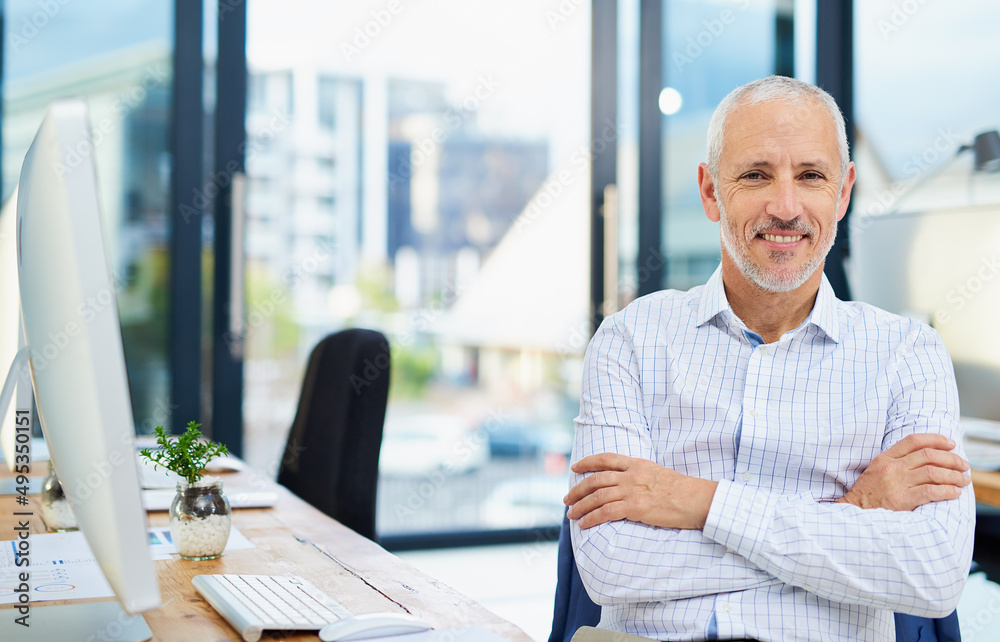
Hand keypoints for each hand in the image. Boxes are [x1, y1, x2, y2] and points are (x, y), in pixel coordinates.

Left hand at [564, 453, 717, 529]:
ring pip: (597, 497)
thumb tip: (627, 483)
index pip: (605, 459)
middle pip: (595, 479)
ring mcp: (632, 490)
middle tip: (567, 498)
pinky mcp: (635, 507)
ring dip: (580, 506)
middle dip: (577, 489)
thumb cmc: (682, 490)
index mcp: (637, 464)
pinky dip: (591, 518)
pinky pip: (605, 512)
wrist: (697, 499)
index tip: (575, 468)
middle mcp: (631, 475)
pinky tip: (584, 524)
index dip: (587, 463)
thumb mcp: (658, 473)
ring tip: (571, 514)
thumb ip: (640, 475)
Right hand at [837, 433, 970, 510]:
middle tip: (963, 465)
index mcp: (885, 458)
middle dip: (951, 459)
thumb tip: (924, 459)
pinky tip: (954, 493)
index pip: (914, 441)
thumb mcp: (875, 471)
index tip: (951, 444)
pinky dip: (947, 491)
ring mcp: (896, 483)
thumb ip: (895, 462)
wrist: (853, 512)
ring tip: (963, 480)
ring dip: (953, 476)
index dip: (936, 439)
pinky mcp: (901, 500)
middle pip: (928, 455)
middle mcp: (891, 467)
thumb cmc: (866, 495)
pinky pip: (931, 492)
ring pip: (933, 472)